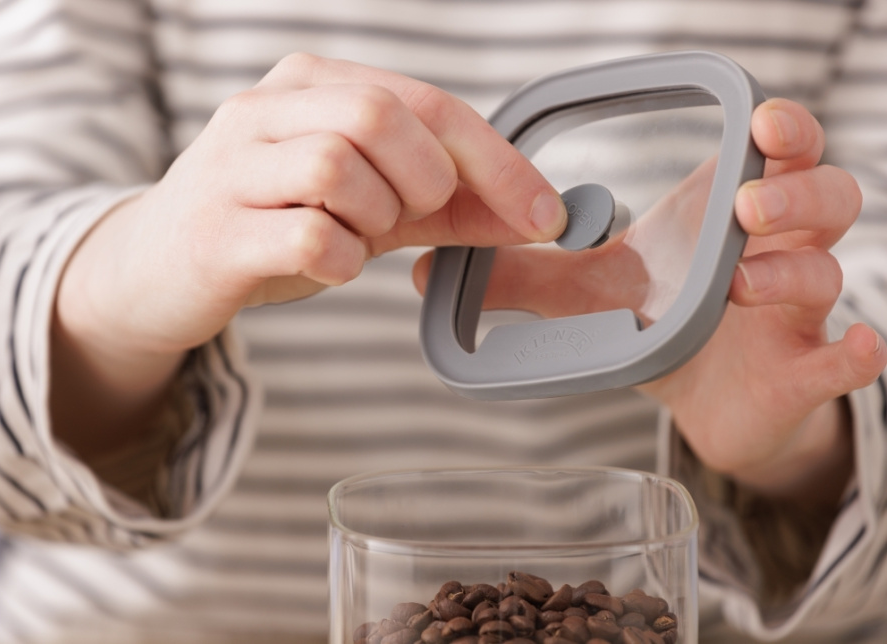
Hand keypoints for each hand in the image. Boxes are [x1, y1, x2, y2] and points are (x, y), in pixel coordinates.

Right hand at [51, 53, 565, 455]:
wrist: (156, 272)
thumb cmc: (271, 226)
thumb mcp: (365, 207)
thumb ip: (446, 205)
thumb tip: (537, 215)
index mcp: (308, 85)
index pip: (423, 102)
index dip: (496, 160)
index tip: (544, 214)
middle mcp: (263, 109)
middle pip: (380, 116)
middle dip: (424, 180)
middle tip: (408, 217)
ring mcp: (230, 167)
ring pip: (338, 166)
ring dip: (373, 218)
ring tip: (349, 237)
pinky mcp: (214, 230)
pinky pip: (306, 234)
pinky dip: (338, 259)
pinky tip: (322, 264)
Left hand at [415, 98, 886, 502]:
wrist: (706, 402)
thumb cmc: (667, 325)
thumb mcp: (593, 293)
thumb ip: (523, 275)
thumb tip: (431, 265)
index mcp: (726, 216)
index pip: (775, 150)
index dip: (780, 128)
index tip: (761, 119)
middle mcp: (775, 250)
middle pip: (824, 194)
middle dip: (793, 189)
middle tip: (746, 200)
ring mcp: (797, 312)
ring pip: (831, 270)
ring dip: (795, 268)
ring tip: (744, 281)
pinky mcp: (803, 371)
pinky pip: (848, 357)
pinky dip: (854, 354)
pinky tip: (852, 350)